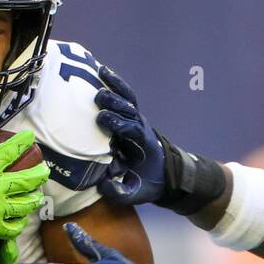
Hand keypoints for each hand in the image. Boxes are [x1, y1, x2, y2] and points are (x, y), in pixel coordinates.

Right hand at [0, 129, 47, 256]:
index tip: (31, 137)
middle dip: (39, 175)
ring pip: (25, 204)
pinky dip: (19, 224)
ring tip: (38, 197)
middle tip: (46, 171)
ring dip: (33, 199)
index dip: (21, 143)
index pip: (8, 152)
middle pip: (26, 180)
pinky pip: (14, 227)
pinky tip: (21, 222)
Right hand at [94, 66, 166, 204]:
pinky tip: (101, 70)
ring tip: (99, 73)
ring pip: (128, 99)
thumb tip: (104, 185)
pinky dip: (115, 82)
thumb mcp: (136, 194)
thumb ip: (121, 192)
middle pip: (129, 111)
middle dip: (115, 104)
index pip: (132, 130)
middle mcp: (141, 127)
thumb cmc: (147, 184)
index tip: (103, 120)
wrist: (165, 174)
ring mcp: (137, 118)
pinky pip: (125, 95)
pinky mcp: (131, 114)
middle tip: (98, 98)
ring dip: (115, 87)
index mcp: (143, 145)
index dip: (120, 124)